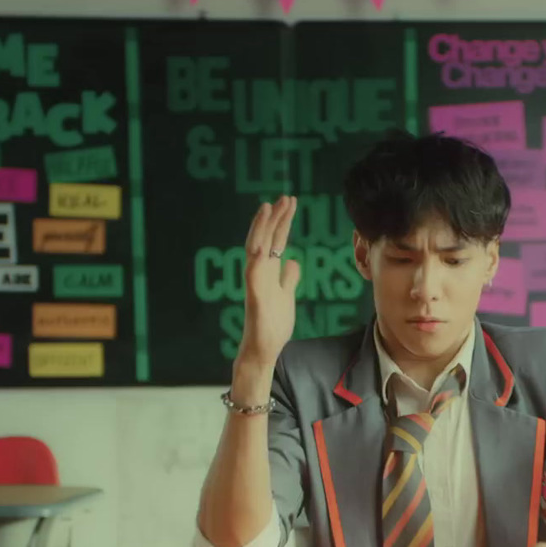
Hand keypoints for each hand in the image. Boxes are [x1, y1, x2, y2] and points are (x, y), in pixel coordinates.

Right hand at [238, 196, 300, 366]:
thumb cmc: (273, 326)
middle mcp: (259, 272)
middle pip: (267, 239)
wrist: (264, 349)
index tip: (290, 204)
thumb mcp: (287, 296)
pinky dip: (256, 254)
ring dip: (263, 228)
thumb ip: (288, 278)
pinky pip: (253, 271)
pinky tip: (262, 240)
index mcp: (268, 272)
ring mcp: (255, 282)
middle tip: (286, 197)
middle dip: (276, 218)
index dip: (283, 222)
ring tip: (271, 207)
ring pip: (256, 248)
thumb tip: (293, 261)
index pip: (276, 241)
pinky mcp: (254, 294)